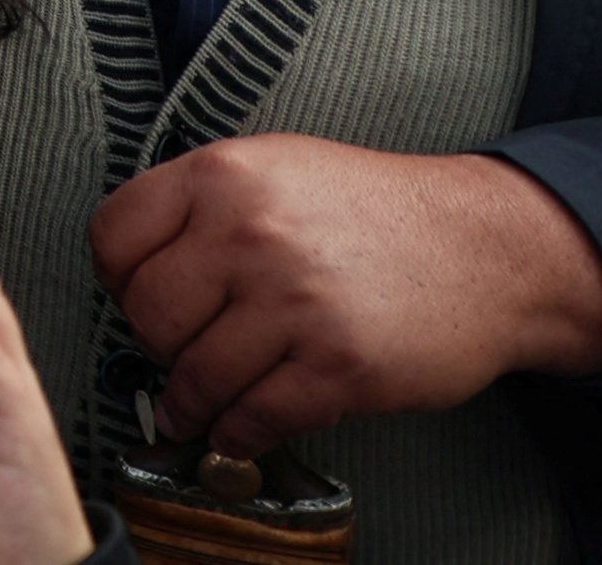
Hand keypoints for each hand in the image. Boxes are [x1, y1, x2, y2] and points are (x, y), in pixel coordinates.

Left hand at [93, 136, 601, 452]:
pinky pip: (253, 417)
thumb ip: (203, 205)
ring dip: (190, 402)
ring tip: (196, 405)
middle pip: (146, 313)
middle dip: (156, 343)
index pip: (114, 236)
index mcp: (224, 175)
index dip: (117, 278)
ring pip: (194, 375)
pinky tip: (240, 427)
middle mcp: (251, 233)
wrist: (487, 249)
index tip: (132, 297)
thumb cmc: (379, 212)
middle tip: (178, 352)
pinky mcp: (338, 367)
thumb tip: (137, 265)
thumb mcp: (277, 167)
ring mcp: (295, 302)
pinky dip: (237, 433)